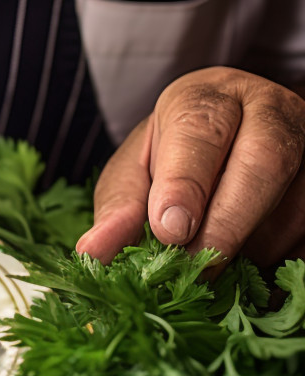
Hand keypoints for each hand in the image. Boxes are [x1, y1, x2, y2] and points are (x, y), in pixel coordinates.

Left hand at [76, 67, 304, 267]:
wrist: (236, 136)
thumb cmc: (175, 156)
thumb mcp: (136, 171)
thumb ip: (118, 209)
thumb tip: (92, 252)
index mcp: (209, 98)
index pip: (201, 130)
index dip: (186, 183)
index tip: (169, 230)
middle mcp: (270, 112)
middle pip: (264, 161)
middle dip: (227, 222)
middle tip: (193, 266)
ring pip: (295, 204)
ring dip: (252, 248)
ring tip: (210, 271)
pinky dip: (279, 263)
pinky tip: (246, 276)